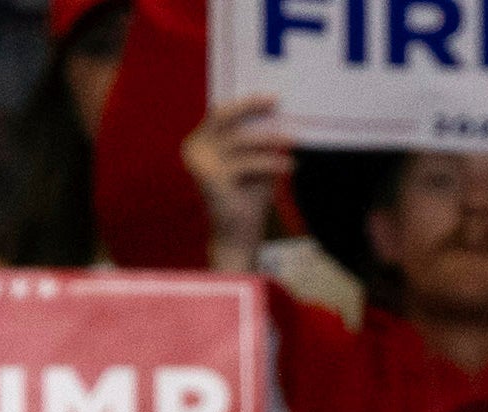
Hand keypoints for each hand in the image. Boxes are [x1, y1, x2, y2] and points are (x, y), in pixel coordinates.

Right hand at [184, 97, 292, 269]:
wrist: (237, 238)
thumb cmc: (246, 200)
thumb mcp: (254, 164)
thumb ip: (258, 142)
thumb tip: (276, 115)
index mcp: (199, 142)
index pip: (220, 114)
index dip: (244, 103)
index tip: (270, 97)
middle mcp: (195, 149)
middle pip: (224, 116)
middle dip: (251, 106)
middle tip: (276, 101)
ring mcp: (201, 163)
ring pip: (241, 139)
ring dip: (270, 139)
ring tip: (292, 140)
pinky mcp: (213, 178)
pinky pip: (249, 162)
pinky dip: (272, 162)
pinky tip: (289, 166)